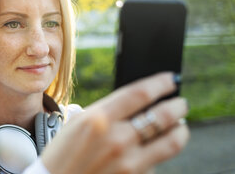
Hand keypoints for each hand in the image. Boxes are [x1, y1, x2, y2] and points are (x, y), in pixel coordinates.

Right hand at [41, 72, 189, 173]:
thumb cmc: (63, 153)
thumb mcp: (79, 123)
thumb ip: (108, 110)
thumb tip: (139, 101)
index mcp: (99, 119)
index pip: (140, 93)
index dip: (161, 84)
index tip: (171, 80)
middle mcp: (116, 139)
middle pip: (163, 115)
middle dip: (179, 106)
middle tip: (181, 104)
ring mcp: (128, 162)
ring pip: (171, 142)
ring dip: (180, 130)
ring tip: (179, 126)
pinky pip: (157, 163)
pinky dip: (158, 154)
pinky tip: (151, 150)